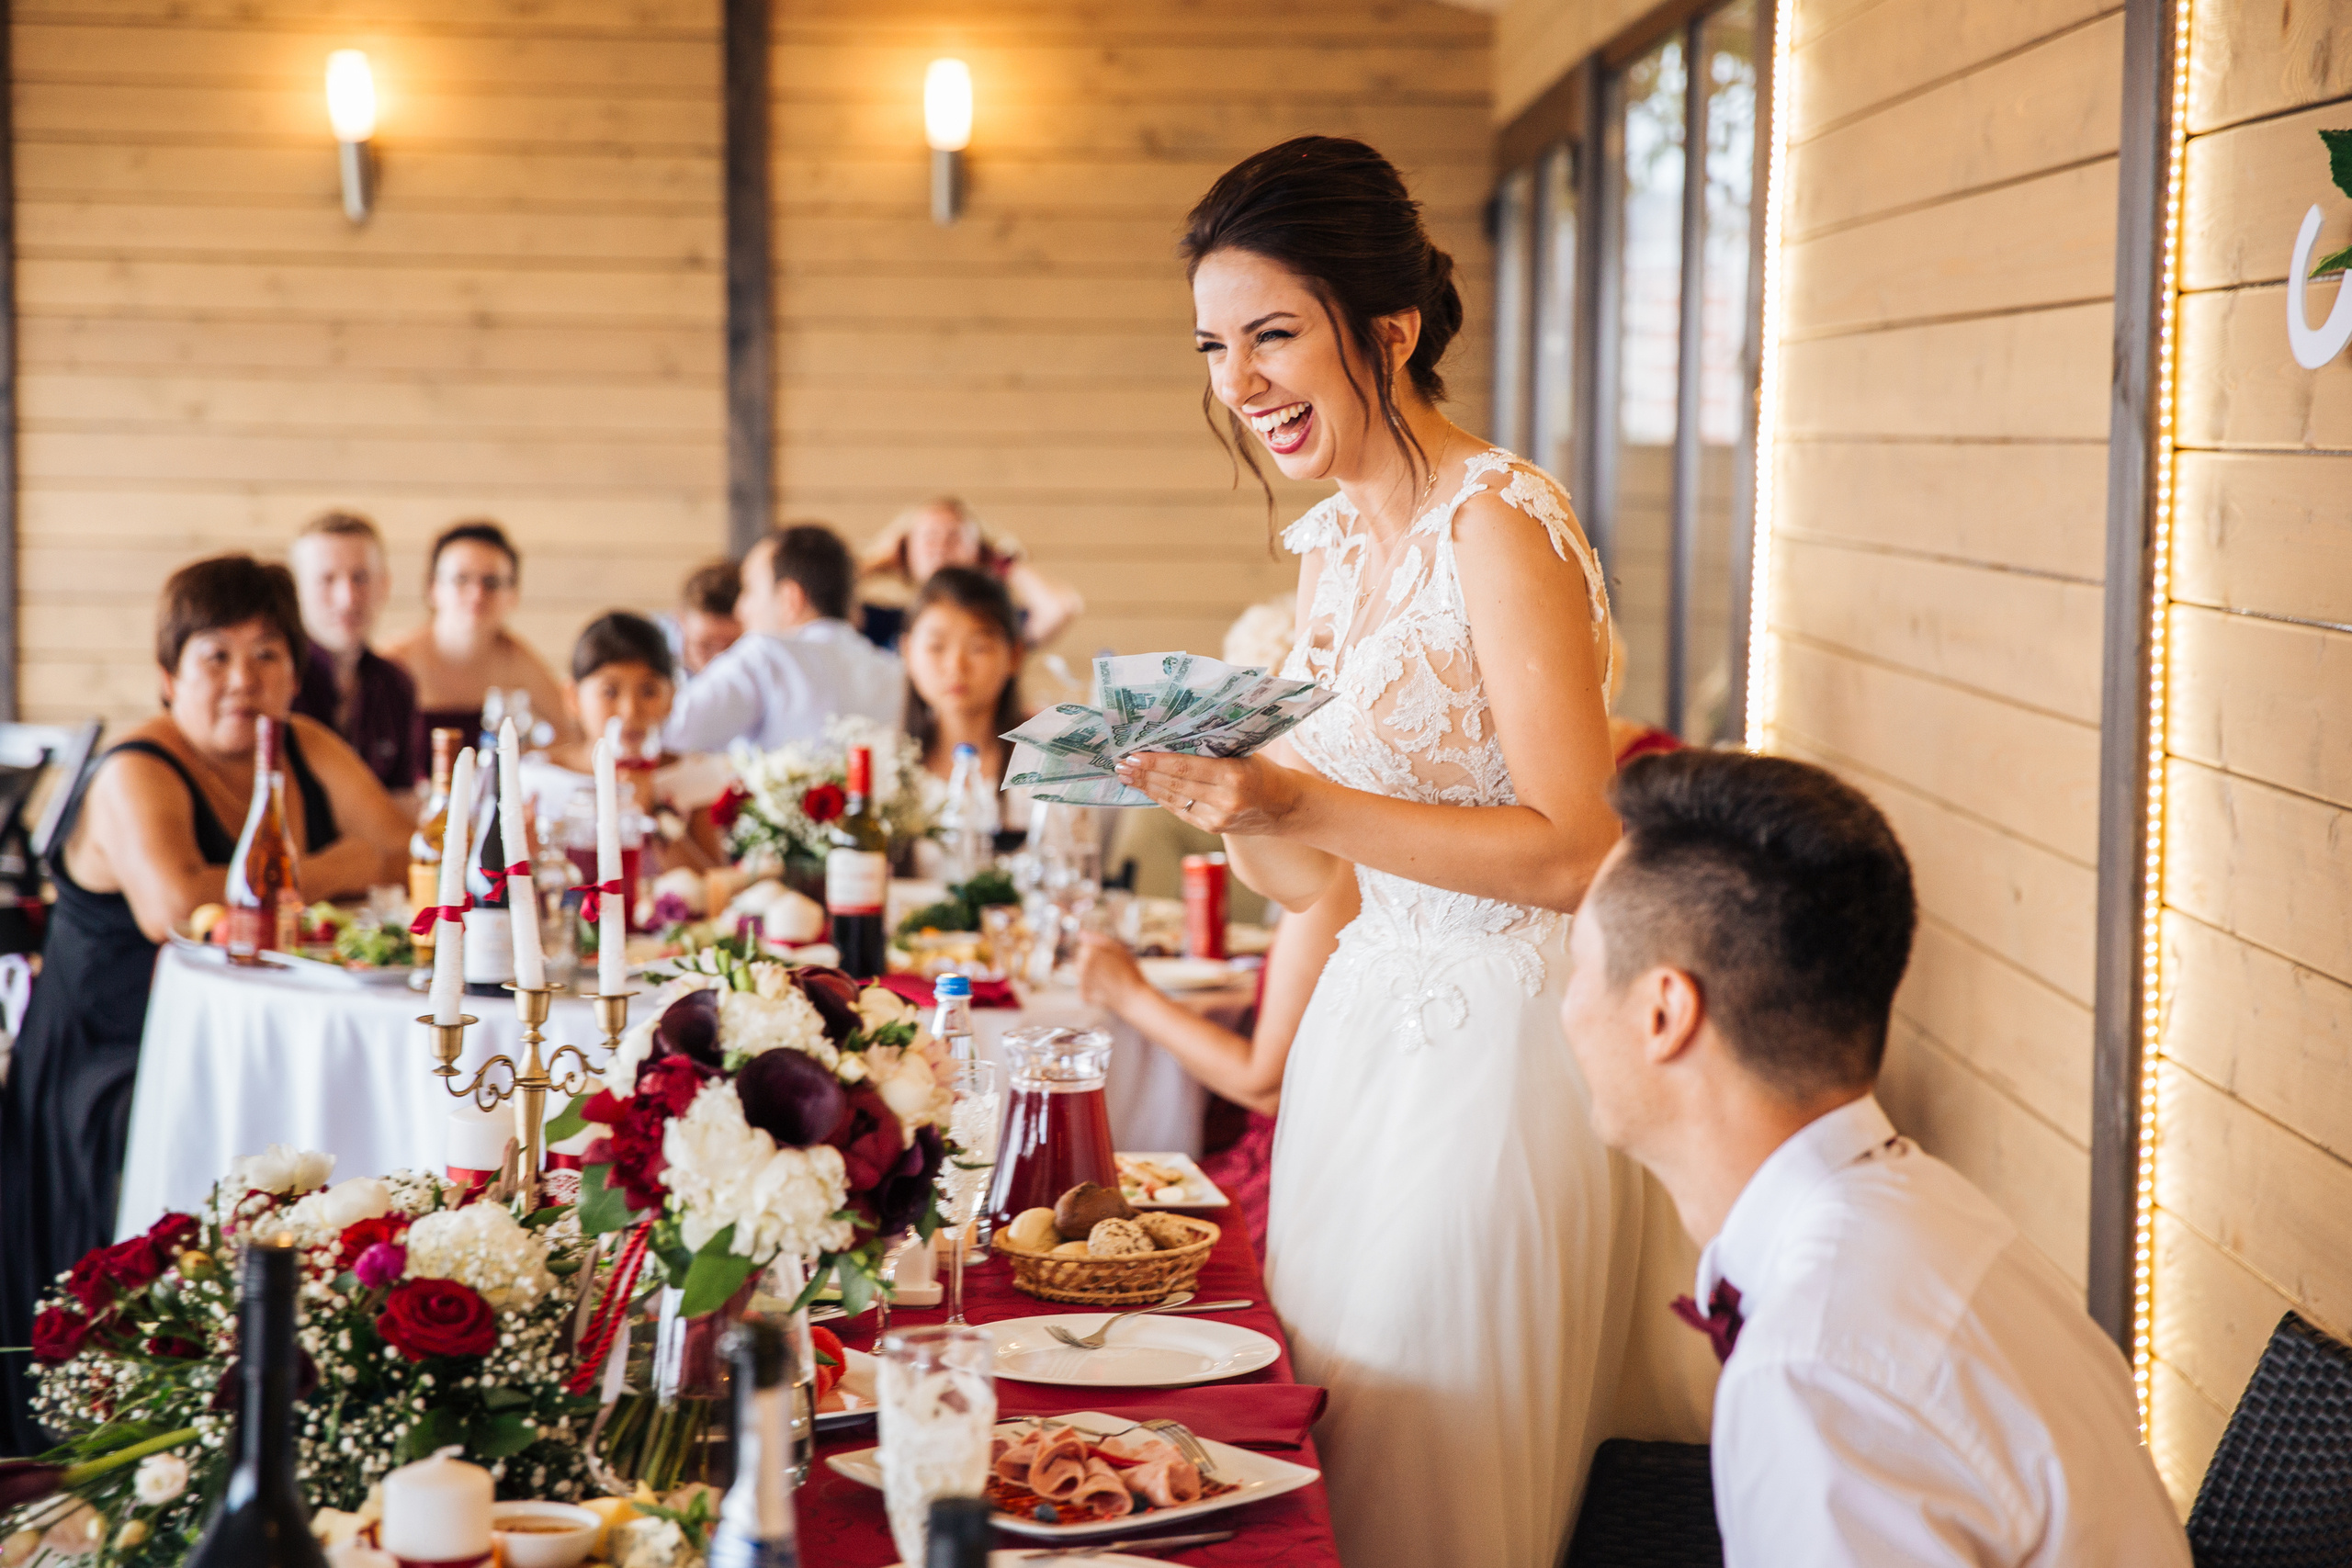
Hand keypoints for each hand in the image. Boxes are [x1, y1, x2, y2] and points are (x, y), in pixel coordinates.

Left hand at [1074, 932, 1148, 1012]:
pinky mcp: (1082, 994)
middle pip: (1079, 961)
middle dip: (1090, 965)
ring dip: (1089, 977)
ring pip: (1080, 975)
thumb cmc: (1129, 973)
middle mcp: (1083, 965)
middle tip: (1108, 972)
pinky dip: (1091, 990)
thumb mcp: (1119, 949)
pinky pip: (1082, 989)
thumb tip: (1081, 933)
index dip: (1097, 954)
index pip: (1084, 948)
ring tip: (1107, 981)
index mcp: (1091, 951)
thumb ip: (1099, 939)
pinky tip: (1104, 991)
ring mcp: (1081, 981)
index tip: (1108, 961)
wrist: (1134, 998)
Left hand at [1113, 751, 1305, 834]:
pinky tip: (1146, 788)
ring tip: (1126, 776)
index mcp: (1234, 776)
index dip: (1157, 763)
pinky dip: (1161, 798)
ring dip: (1147, 787)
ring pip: (1173, 800)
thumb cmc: (1263, 771)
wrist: (1286, 808)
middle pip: (1175, 785)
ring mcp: (1217, 818)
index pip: (1187, 768)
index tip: (1134, 755)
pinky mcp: (1212, 828)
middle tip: (1121, 763)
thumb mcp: (1244, 753)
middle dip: (1145, 774)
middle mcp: (1224, 801)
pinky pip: (1180, 811)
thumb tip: (1171, 736)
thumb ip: (1213, 748)